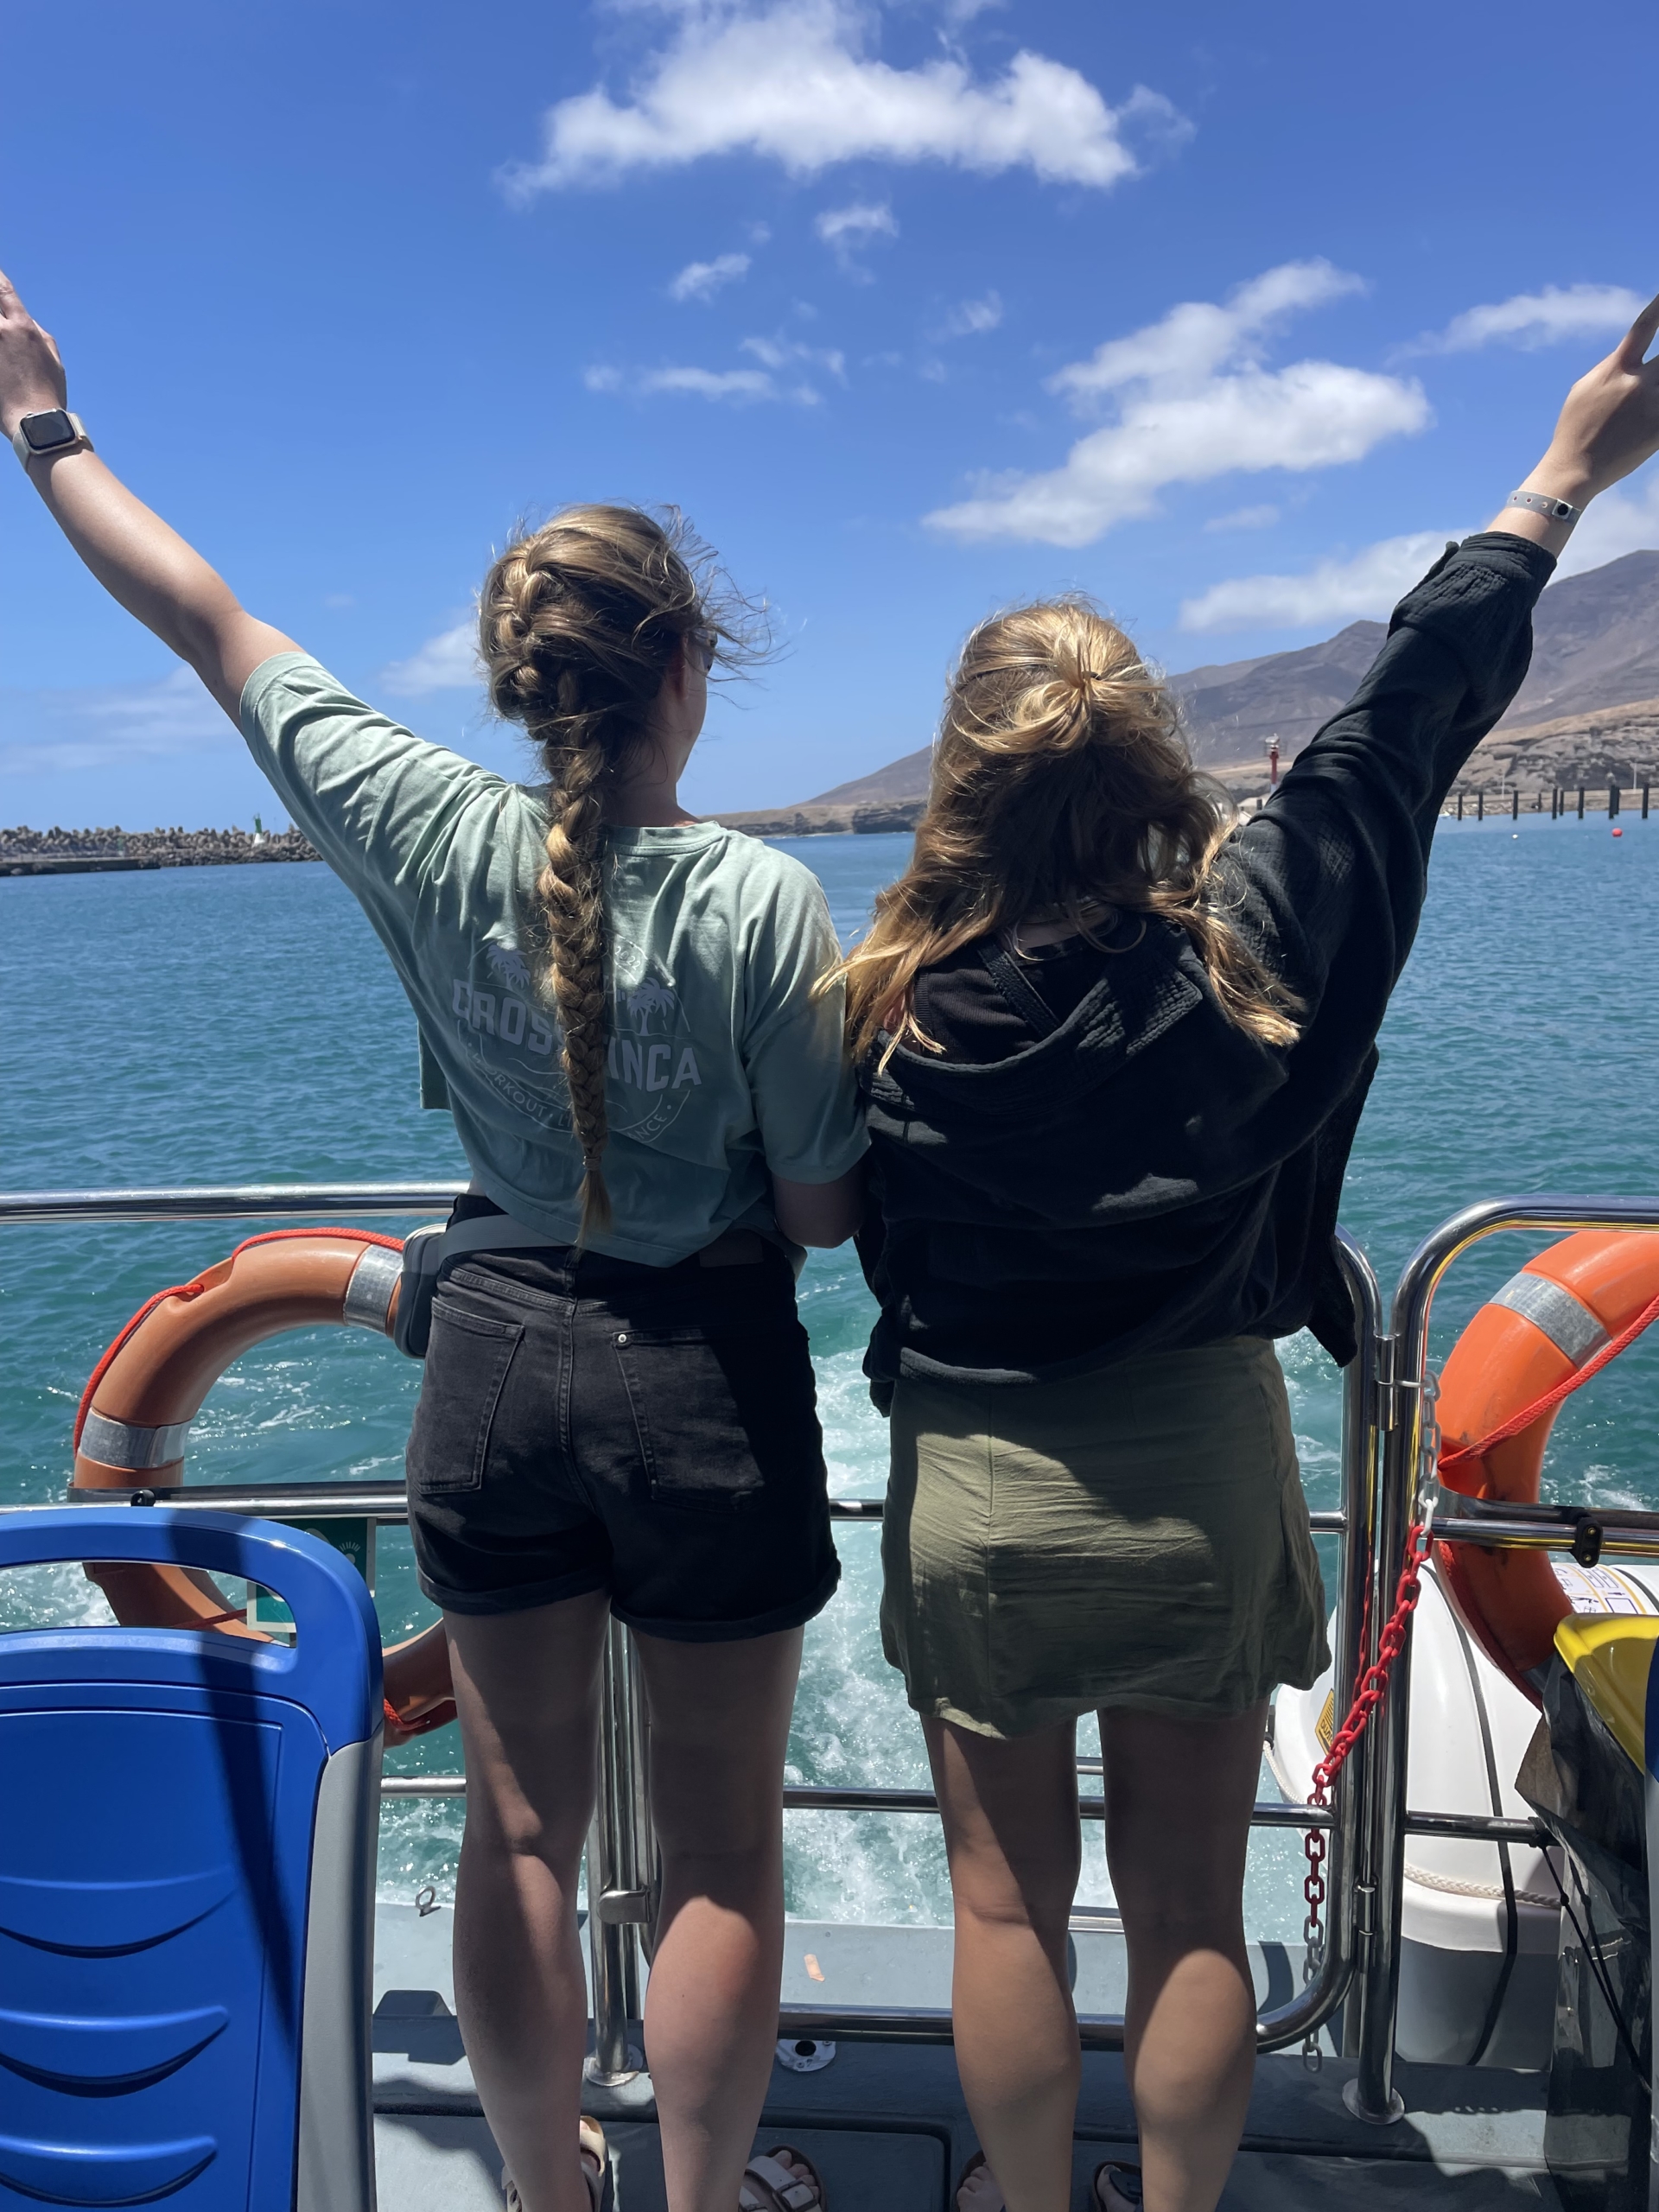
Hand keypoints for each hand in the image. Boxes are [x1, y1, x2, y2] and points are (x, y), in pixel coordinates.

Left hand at [0, 266, 69, 439]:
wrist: (34, 422)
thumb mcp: (54, 360)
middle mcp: (2, 332)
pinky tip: (1, 358)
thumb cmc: (48, 394)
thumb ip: (38, 334)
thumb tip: (26, 321)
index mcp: (23, 327)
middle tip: (1, 319)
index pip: (4, 289)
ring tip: (3, 343)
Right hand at [1526, 289, 1658, 504]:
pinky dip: (1658, 408)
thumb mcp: (1585, 388)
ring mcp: (1652, 407)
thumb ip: (1614, 367)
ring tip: (1643, 399)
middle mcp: (1638, 383)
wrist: (1575, 470)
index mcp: (1616, 368)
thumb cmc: (1576, 428)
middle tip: (1656, 371)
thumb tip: (1635, 352)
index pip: (1646, 326)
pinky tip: (1642, 422)